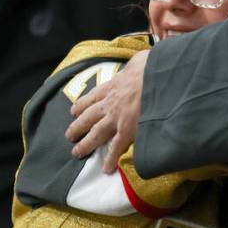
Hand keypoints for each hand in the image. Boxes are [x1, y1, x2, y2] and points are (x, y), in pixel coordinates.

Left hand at [65, 50, 147, 172]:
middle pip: (89, 116)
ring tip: (77, 152)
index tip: (74, 110)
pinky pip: (115, 148)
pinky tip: (106, 169)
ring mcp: (116, 118)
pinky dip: (110, 159)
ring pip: (95, 134)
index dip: (83, 103)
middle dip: (78, 126)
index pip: (94, 95)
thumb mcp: (142, 59)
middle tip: (69, 135)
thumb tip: (143, 58)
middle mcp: (110, 103)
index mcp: (114, 85)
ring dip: (85, 144)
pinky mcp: (126, 131)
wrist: (157, 80)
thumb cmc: (152, 66)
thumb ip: (138, 61)